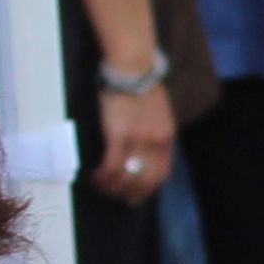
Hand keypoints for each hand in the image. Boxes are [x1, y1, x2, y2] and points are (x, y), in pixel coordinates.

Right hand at [92, 83, 174, 201]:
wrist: (132, 66)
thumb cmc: (141, 84)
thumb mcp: (159, 112)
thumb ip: (155, 132)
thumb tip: (144, 151)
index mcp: (167, 137)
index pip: (162, 174)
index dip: (148, 190)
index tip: (137, 197)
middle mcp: (155, 142)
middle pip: (145, 181)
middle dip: (130, 193)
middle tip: (116, 195)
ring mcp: (138, 140)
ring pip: (127, 177)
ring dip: (113, 186)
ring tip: (101, 184)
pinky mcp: (118, 135)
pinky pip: (112, 166)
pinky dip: (103, 176)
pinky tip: (96, 176)